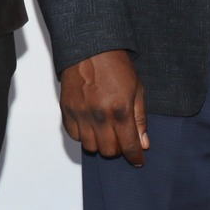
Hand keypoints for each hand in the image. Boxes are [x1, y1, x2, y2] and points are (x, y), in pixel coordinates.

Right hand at [59, 49, 148, 165]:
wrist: (90, 49)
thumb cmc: (115, 66)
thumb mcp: (137, 90)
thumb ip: (140, 119)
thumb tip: (143, 143)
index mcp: (120, 110)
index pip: (129, 146)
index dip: (135, 157)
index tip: (138, 160)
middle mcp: (99, 115)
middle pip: (109, 150)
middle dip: (118, 150)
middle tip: (121, 141)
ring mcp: (80, 113)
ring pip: (90, 146)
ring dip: (100, 144)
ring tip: (105, 134)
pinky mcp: (66, 109)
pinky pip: (73, 134)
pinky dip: (83, 135)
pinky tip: (90, 126)